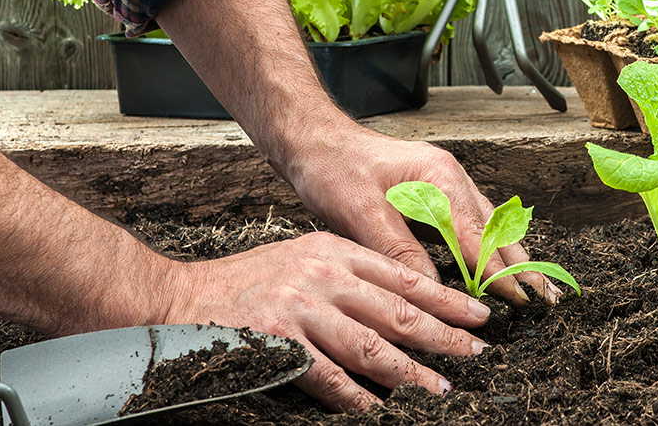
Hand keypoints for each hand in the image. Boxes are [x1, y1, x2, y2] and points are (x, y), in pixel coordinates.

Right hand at [162, 230, 488, 410]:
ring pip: (371, 346)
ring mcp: (300, 308)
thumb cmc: (246, 283)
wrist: (180, 297)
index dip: (445, 298)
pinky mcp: (278, 342)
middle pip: (397, 310)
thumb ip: (347, 276)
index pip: (403, 275)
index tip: (477, 315)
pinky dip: (356, 396)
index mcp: (334, 250)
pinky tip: (377, 408)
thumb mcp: (303, 258)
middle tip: (476, 353)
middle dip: (443, 334)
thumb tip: (400, 308)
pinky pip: (329, 377)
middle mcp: (322, 274)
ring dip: (410, 372)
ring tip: (440, 388)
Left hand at [286, 125, 562, 305]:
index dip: (499, 271)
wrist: (314, 139)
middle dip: (521, 264)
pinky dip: (488, 246)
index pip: (478, 235)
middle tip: (546, 298)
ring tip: (533, 287)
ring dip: (509, 256)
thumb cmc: (333, 168)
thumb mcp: (361, 212)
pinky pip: (471, 222)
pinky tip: (495, 265)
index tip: (520, 300)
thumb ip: (399, 250)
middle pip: (496, 227)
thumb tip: (431, 290)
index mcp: (439, 177)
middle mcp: (450, 177)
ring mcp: (445, 182)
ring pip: (489, 224)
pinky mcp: (434, 191)